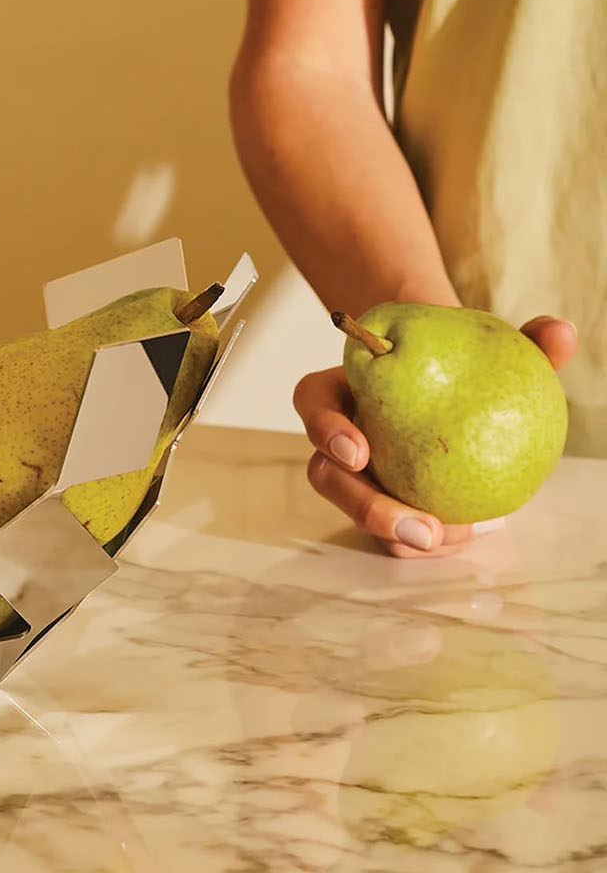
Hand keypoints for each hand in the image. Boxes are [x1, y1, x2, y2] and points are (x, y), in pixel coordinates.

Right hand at [294, 316, 577, 557]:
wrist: (461, 396)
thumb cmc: (463, 364)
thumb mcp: (493, 347)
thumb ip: (526, 341)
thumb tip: (560, 332)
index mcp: (346, 389)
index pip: (313, 402)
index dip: (324, 428)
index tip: (359, 452)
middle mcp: (341, 436)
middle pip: (328, 475)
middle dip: (365, 508)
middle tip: (418, 527)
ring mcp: (360, 475)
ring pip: (356, 511)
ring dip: (392, 533)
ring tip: (443, 540)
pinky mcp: (384, 503)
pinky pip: (391, 530)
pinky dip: (424, 538)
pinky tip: (466, 535)